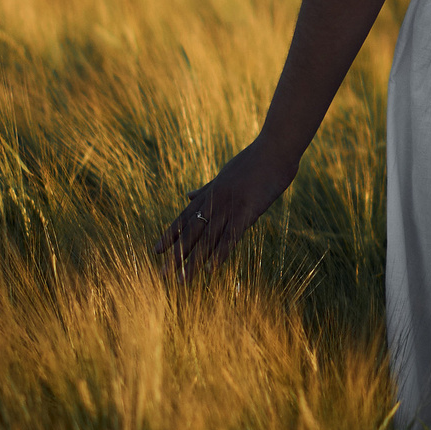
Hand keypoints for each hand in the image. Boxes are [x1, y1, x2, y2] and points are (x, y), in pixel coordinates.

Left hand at [153, 144, 295, 279]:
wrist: (274, 150)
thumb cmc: (253, 161)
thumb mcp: (223, 175)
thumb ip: (205, 188)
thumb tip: (187, 194)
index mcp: (209, 194)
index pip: (183, 218)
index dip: (169, 235)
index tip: (156, 251)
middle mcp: (214, 202)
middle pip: (191, 232)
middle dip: (176, 255)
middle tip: (162, 275)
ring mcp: (229, 207)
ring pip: (207, 238)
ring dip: (193, 260)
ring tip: (182, 280)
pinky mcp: (247, 211)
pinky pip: (231, 236)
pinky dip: (220, 253)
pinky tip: (211, 269)